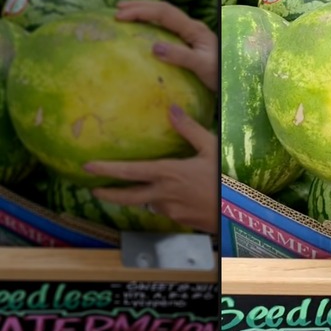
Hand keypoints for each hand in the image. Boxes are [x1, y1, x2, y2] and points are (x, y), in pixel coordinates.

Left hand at [85, 105, 217, 233]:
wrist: (242, 210)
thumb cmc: (227, 175)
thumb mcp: (212, 147)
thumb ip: (189, 129)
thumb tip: (172, 108)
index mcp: (168, 173)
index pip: (130, 172)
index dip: (107, 170)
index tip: (88, 167)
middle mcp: (164, 194)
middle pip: (128, 197)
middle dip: (109, 195)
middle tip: (95, 191)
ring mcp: (172, 211)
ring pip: (149, 204)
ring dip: (142, 198)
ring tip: (138, 191)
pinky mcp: (182, 222)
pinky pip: (166, 211)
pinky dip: (163, 204)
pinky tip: (172, 198)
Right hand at [115, 0, 217, 91]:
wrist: (235, 82)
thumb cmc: (221, 75)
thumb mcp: (202, 67)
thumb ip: (181, 56)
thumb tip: (154, 47)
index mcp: (194, 29)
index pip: (163, 13)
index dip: (141, 11)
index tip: (120, 15)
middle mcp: (192, 27)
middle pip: (163, 9)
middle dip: (140, 6)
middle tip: (117, 8)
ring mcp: (192, 34)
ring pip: (165, 16)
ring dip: (145, 12)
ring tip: (126, 12)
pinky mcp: (190, 42)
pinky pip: (167, 27)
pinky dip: (152, 23)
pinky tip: (143, 28)